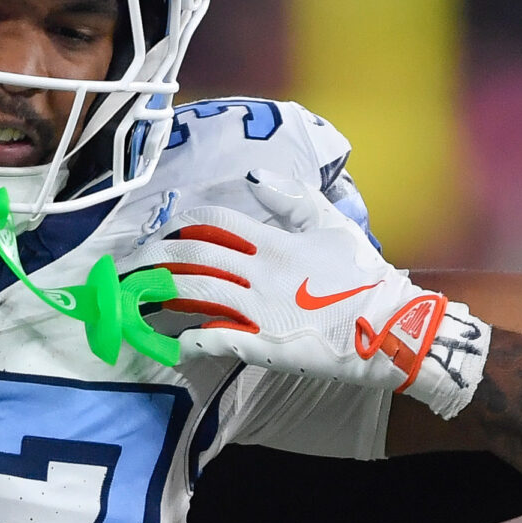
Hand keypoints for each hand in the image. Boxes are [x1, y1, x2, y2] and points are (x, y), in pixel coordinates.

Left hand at [129, 170, 490, 418]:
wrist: (390, 326)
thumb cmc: (364, 275)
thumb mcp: (333, 224)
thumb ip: (292, 198)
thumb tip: (252, 175)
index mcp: (275, 242)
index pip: (216, 223)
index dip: (184, 223)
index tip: (164, 229)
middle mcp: (259, 273)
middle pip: (194, 256)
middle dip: (156, 256)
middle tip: (131, 262)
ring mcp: (258, 311)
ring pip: (195, 294)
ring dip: (160, 292)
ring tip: (134, 295)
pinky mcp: (263, 346)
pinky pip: (215, 341)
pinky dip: (190, 341)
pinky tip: (172, 343)